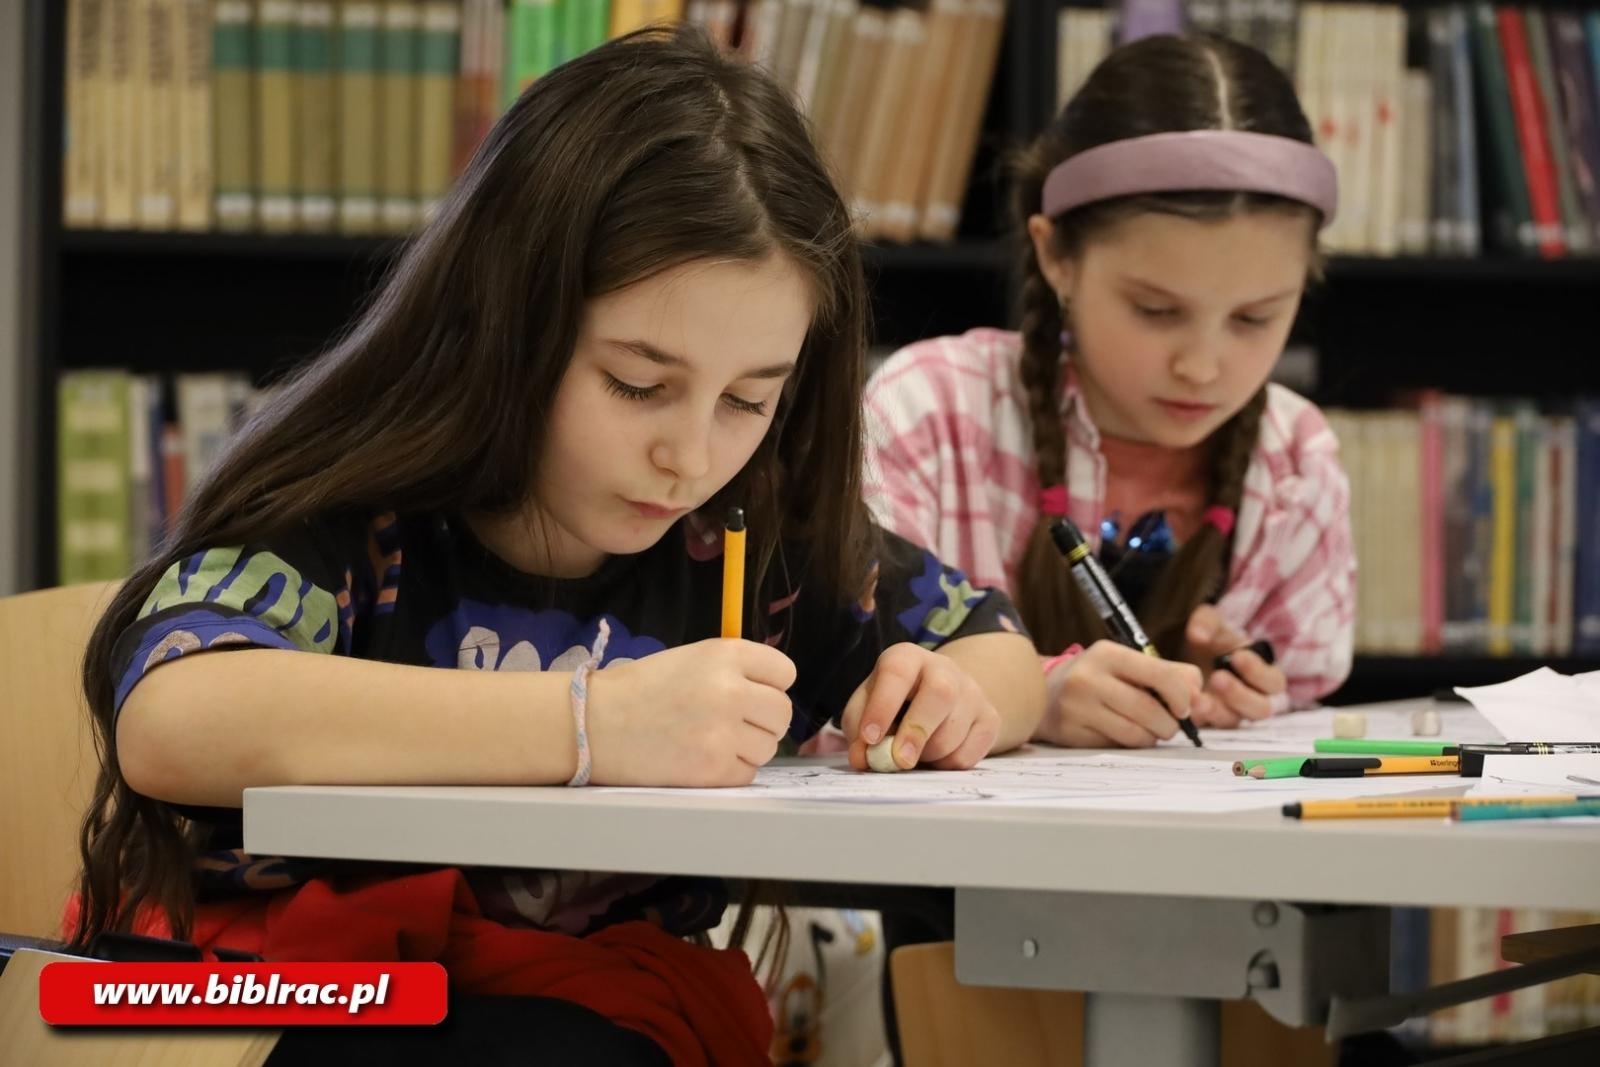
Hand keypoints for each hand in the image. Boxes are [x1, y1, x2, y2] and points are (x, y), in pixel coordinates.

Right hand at [586, 639, 795, 785]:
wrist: (594, 724)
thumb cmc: (642, 689)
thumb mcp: (692, 659)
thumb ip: (736, 670)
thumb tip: (774, 693)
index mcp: (726, 654)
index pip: (785, 672)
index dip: (770, 685)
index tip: (752, 693)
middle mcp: (730, 691)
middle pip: (782, 713)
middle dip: (763, 720)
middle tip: (735, 723)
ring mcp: (723, 733)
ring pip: (768, 746)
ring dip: (748, 747)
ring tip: (712, 740)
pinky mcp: (713, 770)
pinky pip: (747, 774)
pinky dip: (730, 771)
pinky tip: (702, 759)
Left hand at [840, 643, 1001, 770]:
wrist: (939, 700)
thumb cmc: (894, 703)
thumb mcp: (866, 706)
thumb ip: (858, 729)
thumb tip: (863, 758)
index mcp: (907, 657)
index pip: (897, 672)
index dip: (883, 706)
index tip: (870, 737)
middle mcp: (944, 668)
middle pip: (939, 695)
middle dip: (916, 731)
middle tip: (899, 760)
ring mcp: (972, 692)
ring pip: (953, 732)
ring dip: (927, 755)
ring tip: (915, 751)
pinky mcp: (990, 719)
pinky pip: (969, 754)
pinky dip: (946, 765)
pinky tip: (937, 754)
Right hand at [1035, 640, 1201, 747]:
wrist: (1042, 693)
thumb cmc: (1096, 678)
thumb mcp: (1127, 664)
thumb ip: (1168, 673)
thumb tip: (1198, 694)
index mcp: (1107, 654)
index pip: (1162, 676)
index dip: (1182, 697)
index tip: (1184, 708)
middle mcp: (1088, 678)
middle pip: (1150, 711)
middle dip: (1169, 725)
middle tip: (1167, 725)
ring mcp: (1077, 707)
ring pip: (1136, 735)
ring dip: (1151, 738)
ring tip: (1146, 730)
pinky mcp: (1071, 733)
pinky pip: (1116, 747)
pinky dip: (1128, 745)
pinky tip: (1121, 734)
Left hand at [1181, 605, 1285, 728]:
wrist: (1186, 654)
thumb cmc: (1210, 638)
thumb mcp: (1210, 623)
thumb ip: (1207, 623)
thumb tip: (1198, 634)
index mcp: (1263, 675)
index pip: (1273, 682)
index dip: (1258, 671)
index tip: (1237, 656)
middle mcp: (1253, 699)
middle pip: (1260, 709)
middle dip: (1239, 695)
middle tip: (1218, 678)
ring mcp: (1231, 713)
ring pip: (1233, 721)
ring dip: (1216, 711)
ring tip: (1196, 698)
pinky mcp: (1208, 721)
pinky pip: (1207, 726)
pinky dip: (1196, 718)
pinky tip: (1184, 708)